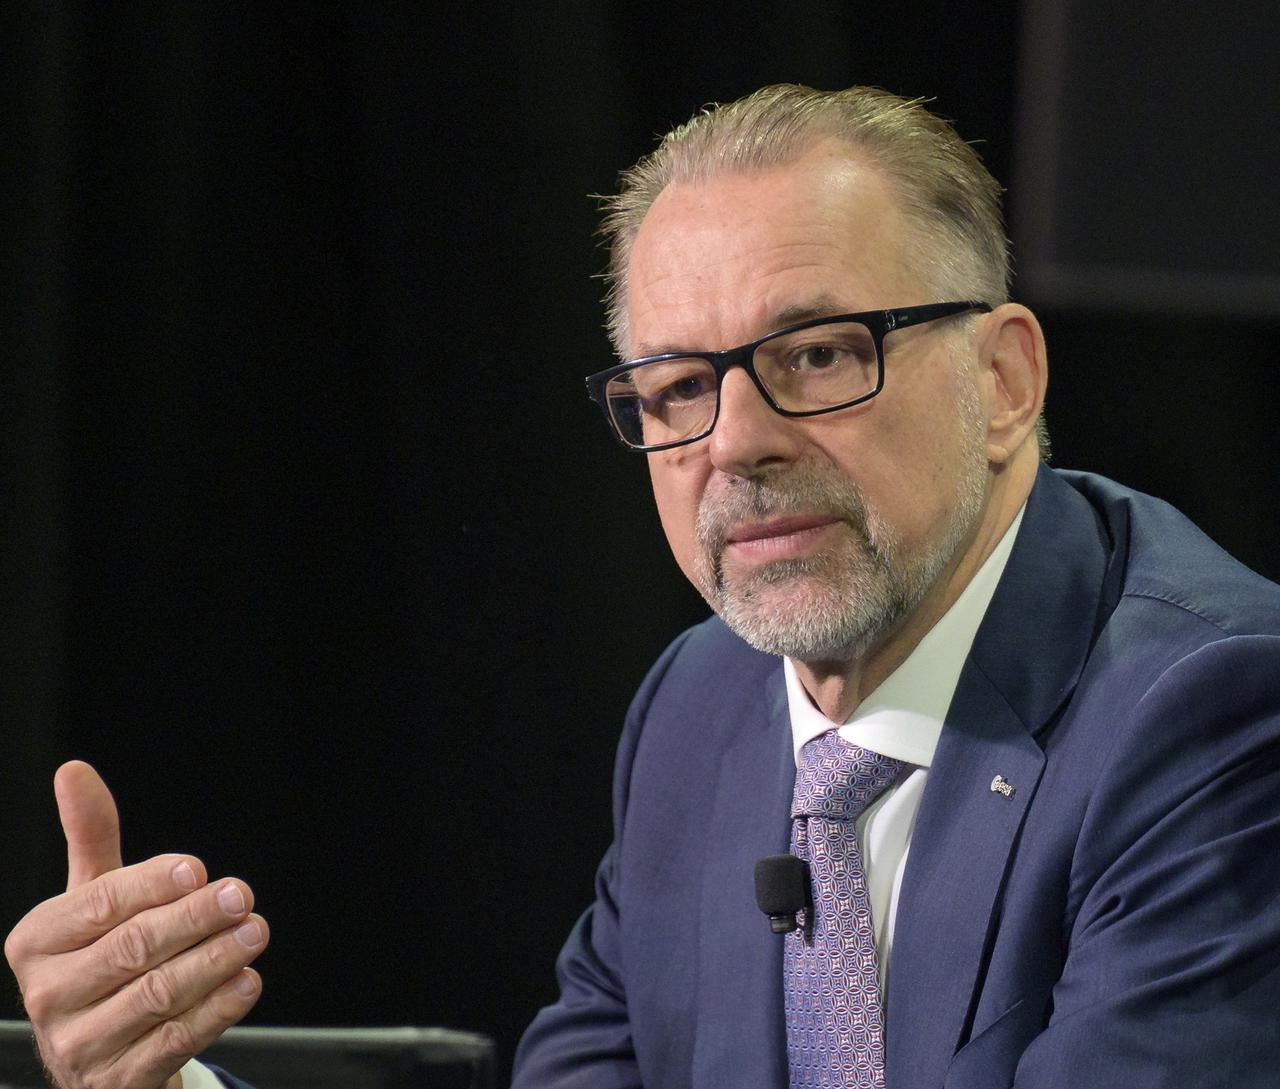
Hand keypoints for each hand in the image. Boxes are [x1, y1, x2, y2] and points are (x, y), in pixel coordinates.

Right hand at [4, 761, 268, 1088]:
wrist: (101, 1051)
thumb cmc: (102, 955)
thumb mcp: (91, 898)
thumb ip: (90, 836)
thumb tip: (74, 770)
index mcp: (36, 942)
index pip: (98, 905)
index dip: (149, 885)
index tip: (196, 869)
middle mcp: (48, 996)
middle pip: (132, 948)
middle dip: (194, 919)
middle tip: (241, 895)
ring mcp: (79, 1045)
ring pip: (157, 995)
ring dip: (215, 960)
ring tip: (254, 932)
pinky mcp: (116, 1082)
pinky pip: (173, 1041)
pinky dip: (217, 1009)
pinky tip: (248, 981)